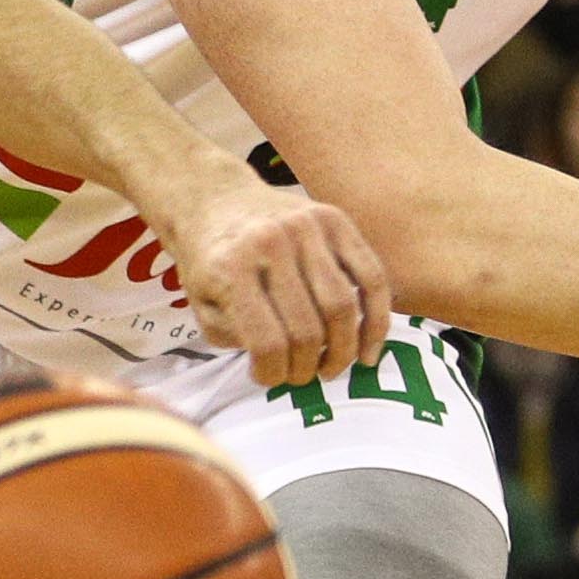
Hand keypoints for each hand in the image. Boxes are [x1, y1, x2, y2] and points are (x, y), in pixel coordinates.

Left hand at [171, 176, 392, 388]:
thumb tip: (284, 362)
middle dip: (307, 367)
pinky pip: (371, 277)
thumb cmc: (208, 261)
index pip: (266, 342)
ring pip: (343, 307)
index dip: (272, 374)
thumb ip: (234, 337)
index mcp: (231, 268)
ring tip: (330, 368)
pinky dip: (377, 320)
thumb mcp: (201, 305)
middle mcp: (271, 243)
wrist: (215, 200)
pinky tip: (368, 352)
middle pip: (308, 329)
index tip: (268, 379)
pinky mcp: (336, 220)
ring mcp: (307, 228)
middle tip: (301, 377)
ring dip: (342, 352)